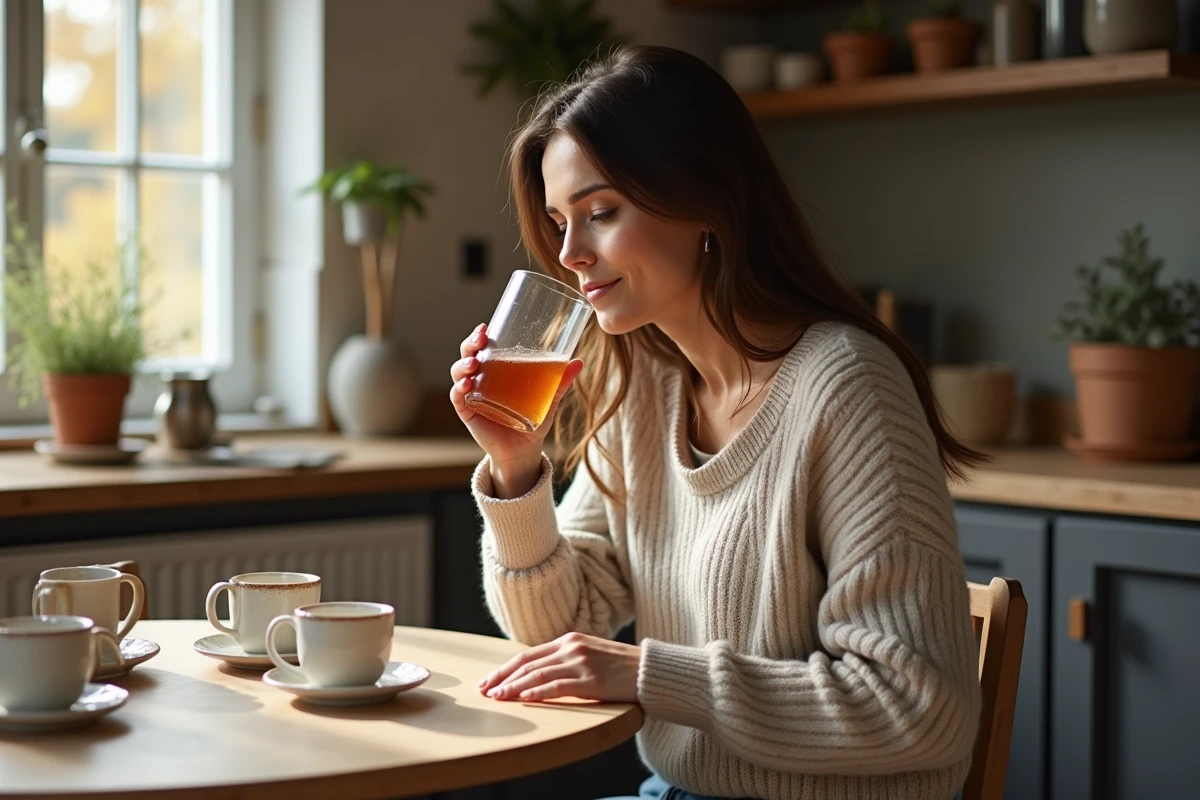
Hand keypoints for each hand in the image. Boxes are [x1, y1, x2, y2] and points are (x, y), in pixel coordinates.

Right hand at [449, 323, 582, 497]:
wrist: (524, 450)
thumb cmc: (533, 419)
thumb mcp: (549, 398)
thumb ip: (561, 381)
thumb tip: (578, 361)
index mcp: (495, 370)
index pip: (483, 347)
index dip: (479, 335)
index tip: (485, 326)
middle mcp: (480, 379)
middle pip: (467, 355)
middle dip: (470, 344)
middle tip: (480, 339)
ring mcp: (472, 395)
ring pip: (458, 373)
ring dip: (462, 365)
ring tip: (474, 364)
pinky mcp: (468, 413)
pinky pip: (458, 398)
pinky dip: (458, 389)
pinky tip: (466, 385)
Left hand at [479, 632, 640, 703]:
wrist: (649, 669)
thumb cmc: (620, 666)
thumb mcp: (589, 654)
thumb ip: (566, 659)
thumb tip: (538, 674)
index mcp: (569, 640)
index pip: (528, 655)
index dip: (505, 668)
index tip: (489, 680)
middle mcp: (571, 647)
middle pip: (528, 663)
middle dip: (502, 678)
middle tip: (485, 690)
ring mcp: (581, 663)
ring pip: (538, 675)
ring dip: (513, 687)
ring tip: (497, 697)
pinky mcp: (592, 680)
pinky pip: (558, 686)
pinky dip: (538, 693)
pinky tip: (524, 698)